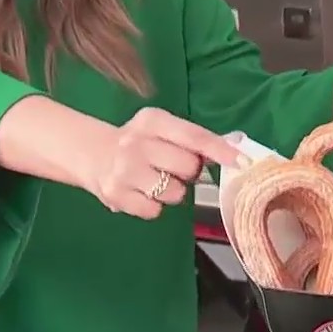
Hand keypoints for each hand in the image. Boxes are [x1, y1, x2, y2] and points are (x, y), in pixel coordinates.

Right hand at [88, 107, 238, 219]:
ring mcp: (125, 170)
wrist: (90, 153)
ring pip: (175, 193)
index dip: (220, 151)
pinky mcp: (116, 195)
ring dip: (172, 192)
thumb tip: (235, 148)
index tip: (242, 161)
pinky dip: (153, 206)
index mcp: (153, 120)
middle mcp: (137, 142)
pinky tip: (141, 193)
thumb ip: (193, 139)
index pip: (194, 136)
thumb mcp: (161, 129)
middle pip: (188, 167)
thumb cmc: (137, 142)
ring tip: (153, 181)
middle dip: (188, 172)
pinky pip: (155, 211)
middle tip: (171, 167)